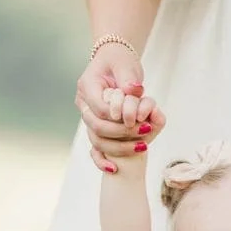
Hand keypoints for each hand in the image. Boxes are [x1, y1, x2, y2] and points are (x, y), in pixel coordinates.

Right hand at [75, 43, 159, 171]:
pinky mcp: (95, 127)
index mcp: (87, 86)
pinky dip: (101, 160)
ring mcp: (88, 117)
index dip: (119, 117)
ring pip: (97, 140)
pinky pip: (94, 148)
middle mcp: (83, 103)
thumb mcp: (126, 65)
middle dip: (122, 134)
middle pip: (98, 127)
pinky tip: (113, 169)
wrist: (114, 62)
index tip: (138, 119)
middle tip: (147, 133)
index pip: (101, 110)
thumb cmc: (121, 61)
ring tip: (144, 146)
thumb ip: (129, 78)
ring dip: (120, 147)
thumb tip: (132, 91)